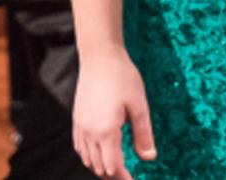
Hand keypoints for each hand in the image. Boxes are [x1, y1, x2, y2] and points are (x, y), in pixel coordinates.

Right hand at [72, 50, 154, 179]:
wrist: (100, 57)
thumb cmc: (122, 77)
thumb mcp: (139, 106)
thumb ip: (143, 135)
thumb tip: (149, 158)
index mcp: (106, 131)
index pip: (113, 167)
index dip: (124, 178)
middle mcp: (89, 132)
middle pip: (99, 167)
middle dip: (114, 175)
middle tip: (128, 176)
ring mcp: (80, 126)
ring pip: (88, 159)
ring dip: (101, 166)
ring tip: (117, 168)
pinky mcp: (76, 119)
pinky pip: (80, 147)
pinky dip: (90, 156)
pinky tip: (101, 153)